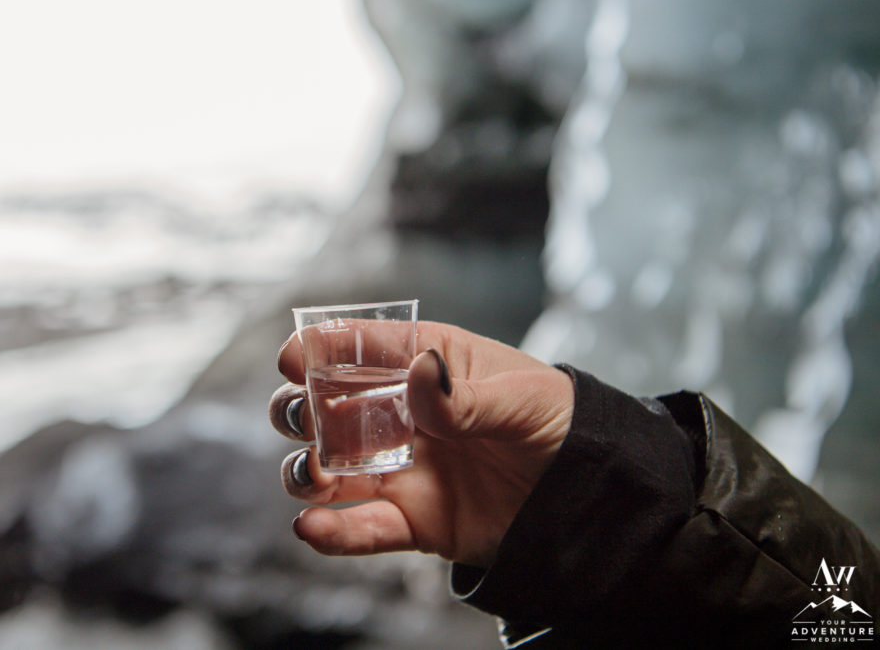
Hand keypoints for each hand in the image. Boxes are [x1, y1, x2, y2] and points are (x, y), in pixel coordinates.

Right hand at [269, 320, 573, 567]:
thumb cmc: (556, 422)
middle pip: (326, 407)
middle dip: (299, 410)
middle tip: (307, 419)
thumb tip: (422, 374)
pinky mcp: (411, 520)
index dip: (320, 350)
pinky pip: (361, 528)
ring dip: (305, 470)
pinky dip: (331, 531)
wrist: (587, 493)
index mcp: (426, 366)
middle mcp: (401, 416)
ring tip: (315, 473)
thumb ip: (465, 396)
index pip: (362, 349)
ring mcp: (401, 469)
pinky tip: (311, 527)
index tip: (293, 359)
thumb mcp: (520, 399)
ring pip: (328, 469)